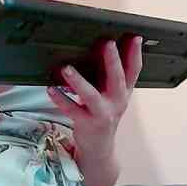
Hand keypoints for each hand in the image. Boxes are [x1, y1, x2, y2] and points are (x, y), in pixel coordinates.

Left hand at [46, 35, 144, 160]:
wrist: (99, 148)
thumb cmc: (103, 115)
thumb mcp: (112, 96)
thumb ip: (110, 76)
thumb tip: (101, 48)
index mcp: (124, 92)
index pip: (134, 71)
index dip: (135, 54)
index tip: (134, 37)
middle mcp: (116, 102)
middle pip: (117, 79)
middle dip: (113, 61)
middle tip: (107, 43)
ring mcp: (102, 114)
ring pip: (91, 96)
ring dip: (79, 81)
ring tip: (66, 68)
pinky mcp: (86, 124)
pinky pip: (71, 110)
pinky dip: (60, 99)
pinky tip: (51, 89)